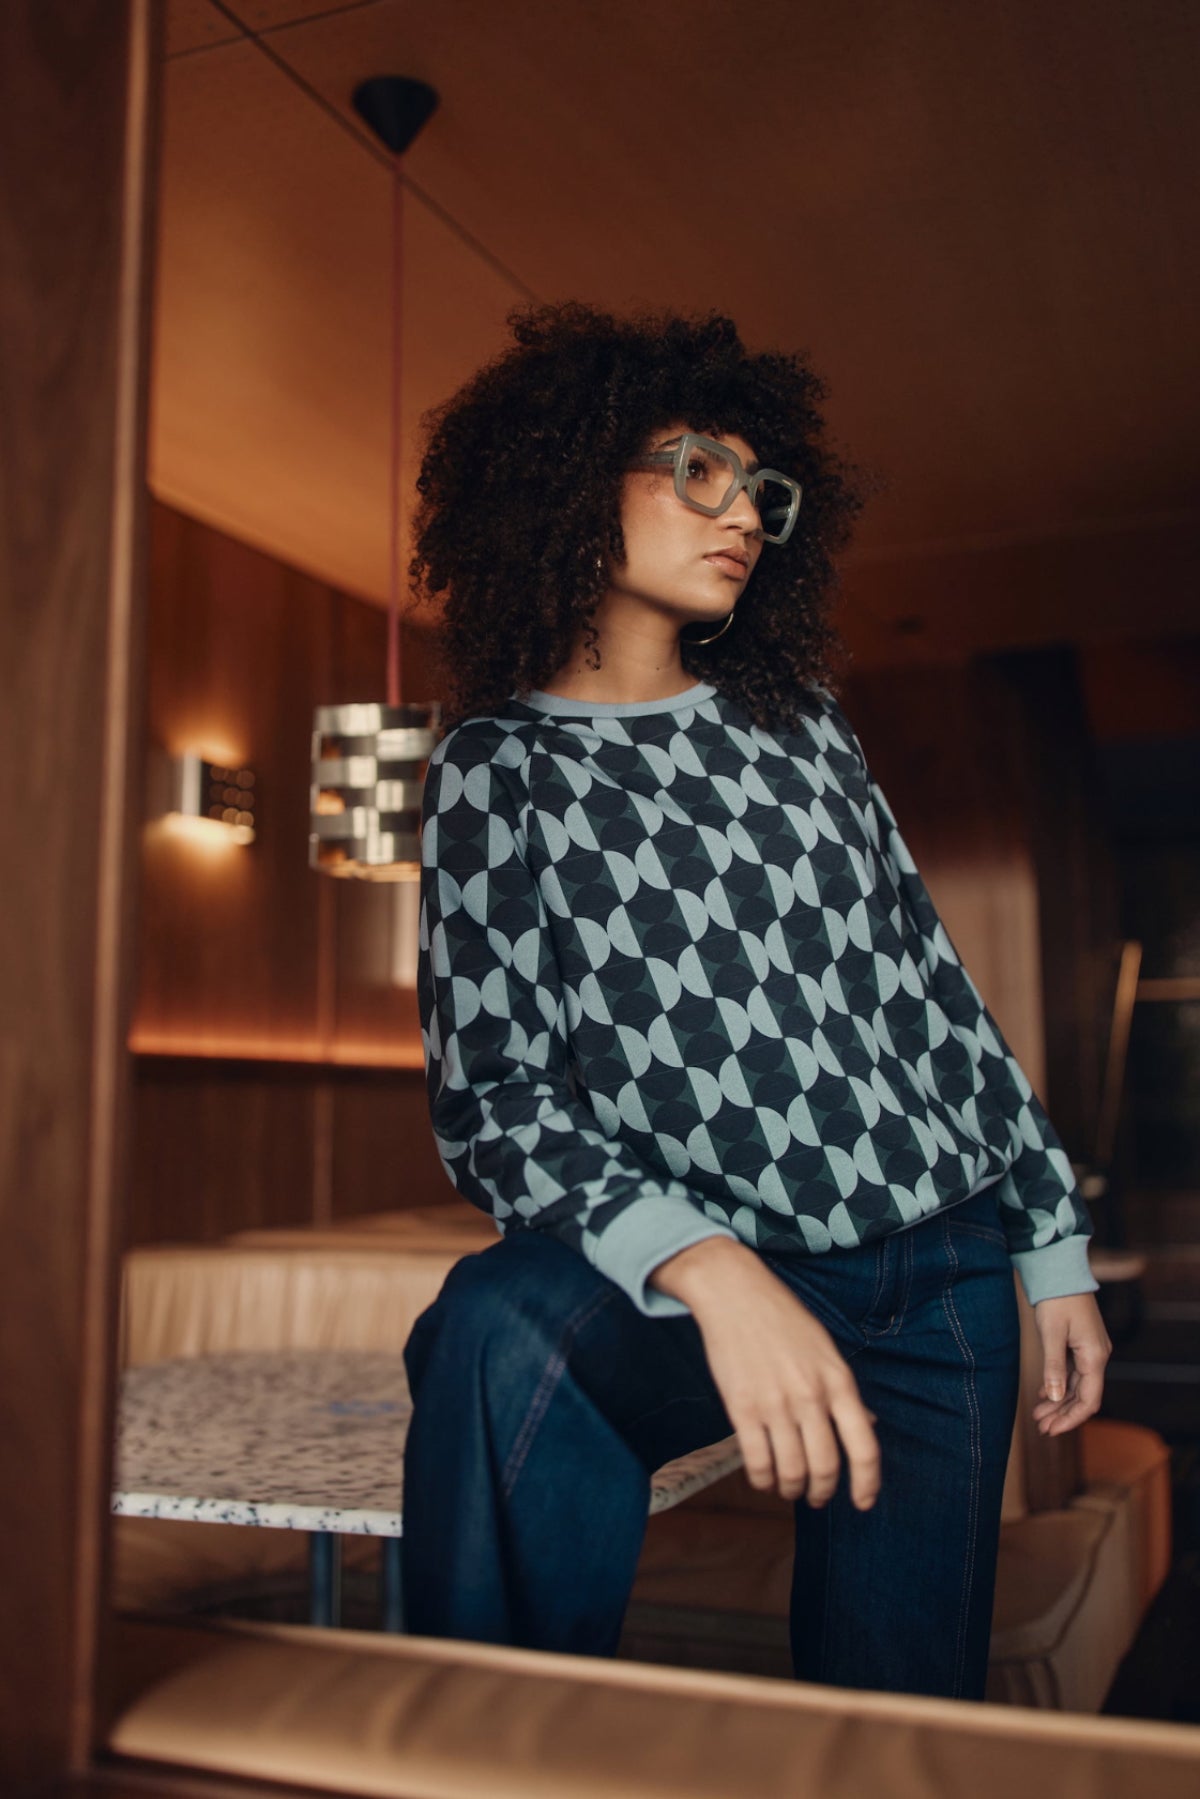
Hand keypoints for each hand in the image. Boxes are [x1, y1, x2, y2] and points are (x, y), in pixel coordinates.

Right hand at [649, 1237, 880, 1509]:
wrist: (735, 1293)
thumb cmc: (783, 1319)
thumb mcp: (826, 1350)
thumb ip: (844, 1391)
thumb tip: (866, 1425)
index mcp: (839, 1381)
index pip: (865, 1447)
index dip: (867, 1484)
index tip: (863, 1502)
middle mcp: (811, 1396)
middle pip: (826, 1467)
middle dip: (822, 1492)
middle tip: (816, 1497)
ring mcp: (776, 1404)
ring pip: (791, 1471)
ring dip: (791, 1490)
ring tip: (789, 1489)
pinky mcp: (743, 1408)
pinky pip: (758, 1462)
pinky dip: (763, 1480)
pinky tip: (764, 1479)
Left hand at [1031, 1291, 1110, 1435]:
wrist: (1061, 1270)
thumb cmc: (1056, 1299)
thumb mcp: (1052, 1333)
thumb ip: (1053, 1367)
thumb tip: (1055, 1398)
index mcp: (1095, 1356)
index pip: (1089, 1401)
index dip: (1071, 1419)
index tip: (1051, 1431)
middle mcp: (1098, 1356)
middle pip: (1084, 1396)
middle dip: (1063, 1414)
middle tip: (1040, 1428)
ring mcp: (1091, 1350)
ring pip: (1078, 1386)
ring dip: (1060, 1402)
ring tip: (1038, 1415)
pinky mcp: (1082, 1344)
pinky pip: (1074, 1373)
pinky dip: (1060, 1386)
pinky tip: (1045, 1395)